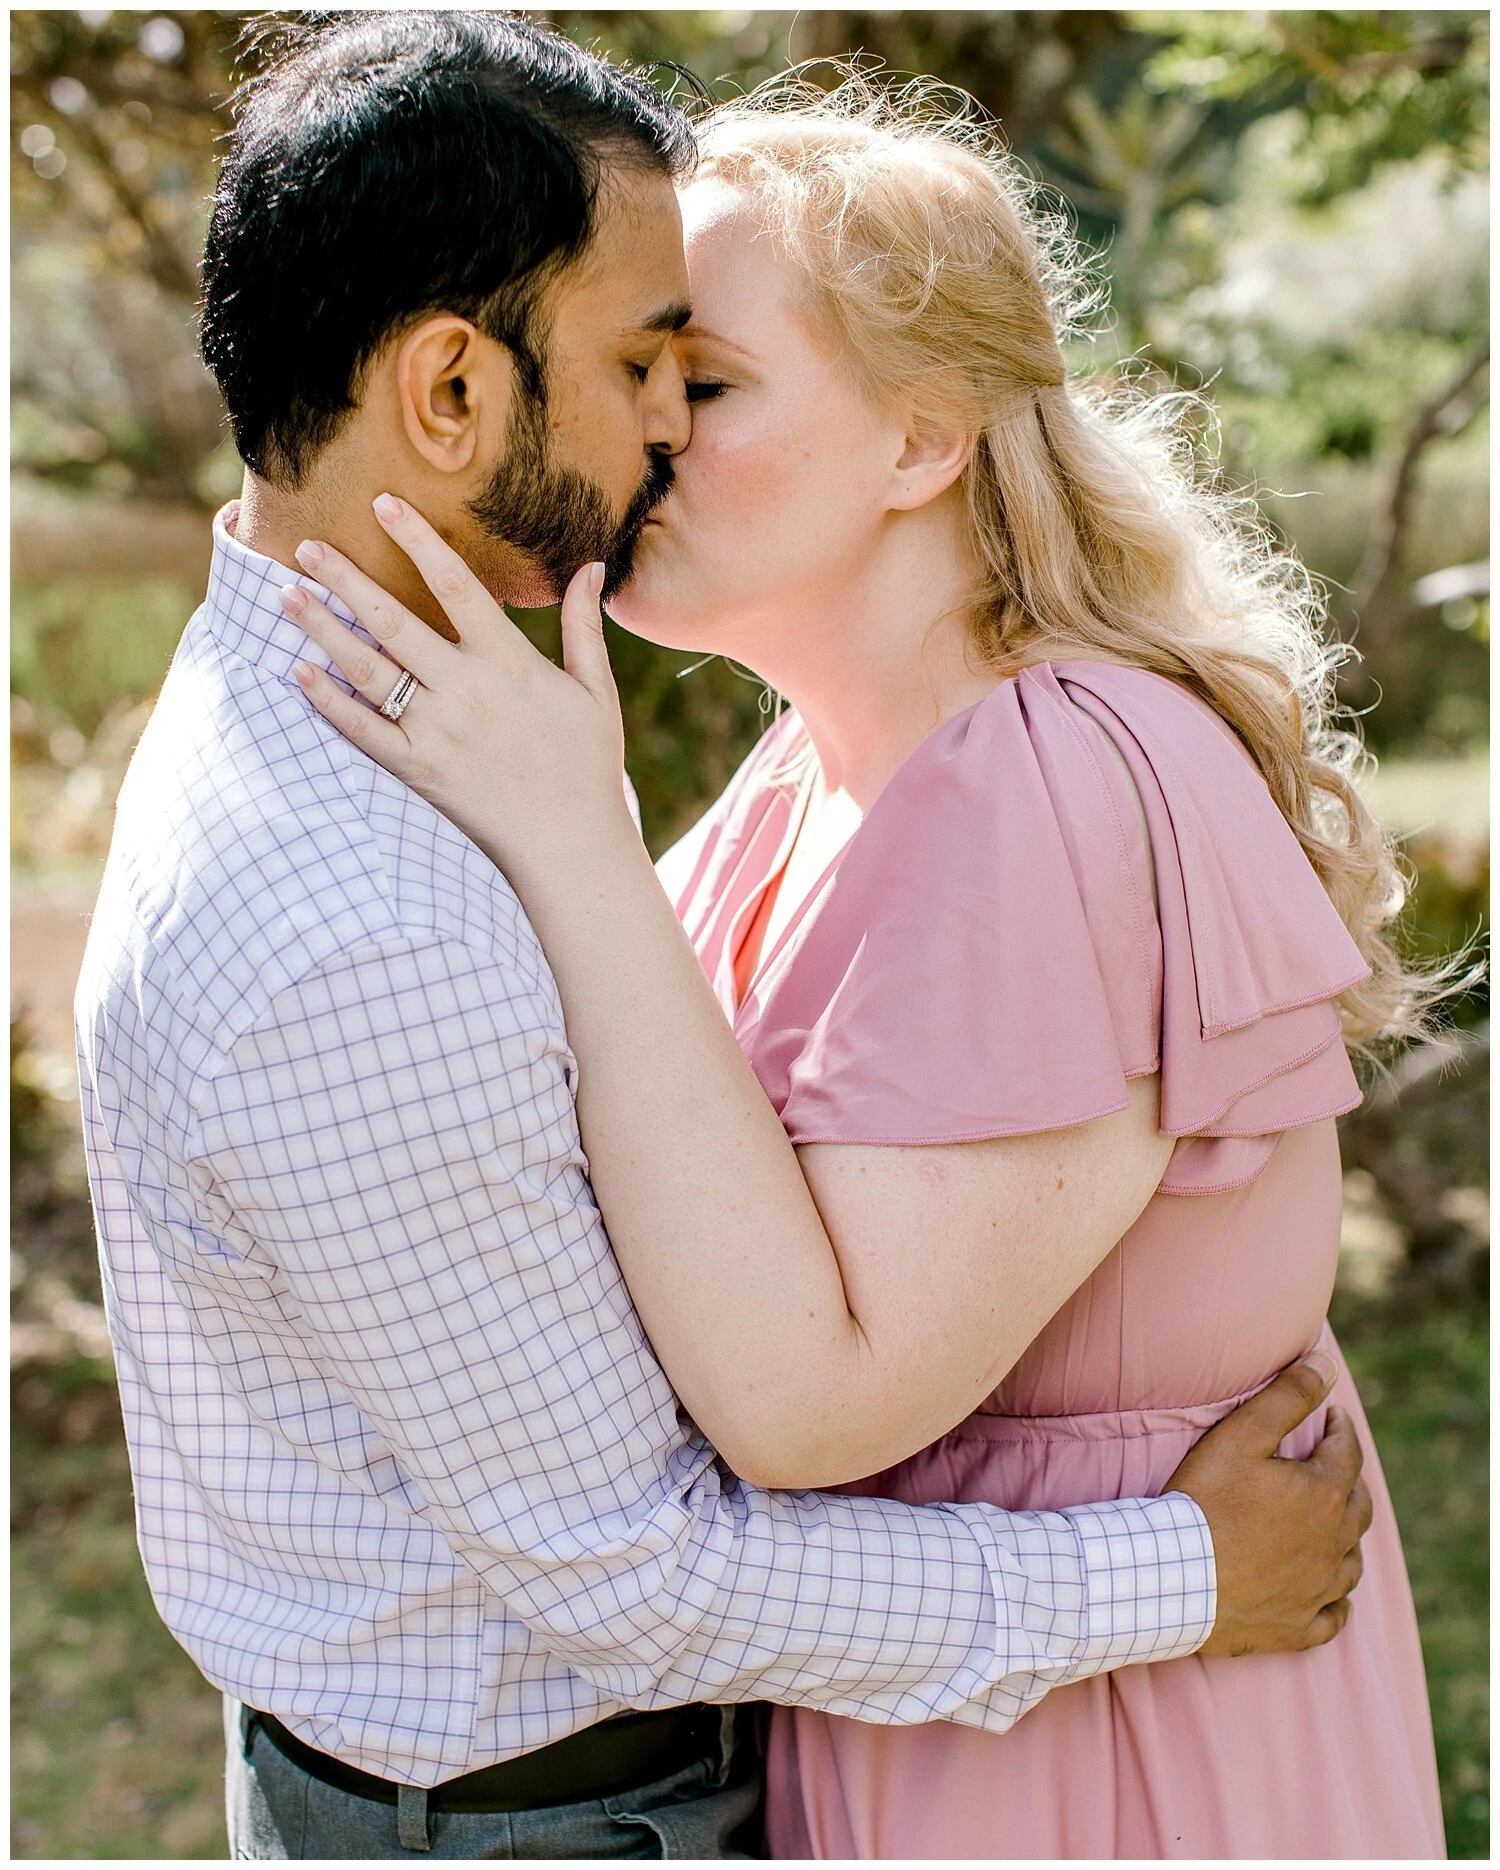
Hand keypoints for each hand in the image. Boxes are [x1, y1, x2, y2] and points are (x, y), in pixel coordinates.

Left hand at [281, 495, 635, 884]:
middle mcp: (466, 691)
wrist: (568, 845)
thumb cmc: (587, 765)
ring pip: (368, 670)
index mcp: (509, 664)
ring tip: (288, 597)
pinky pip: (362, 730)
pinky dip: (328, 701)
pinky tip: (300, 671)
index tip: (383, 505)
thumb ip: (583, 627)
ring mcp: (435, 732)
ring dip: (324, 631)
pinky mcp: (416, 770)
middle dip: (347, 580)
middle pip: (394, 622)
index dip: (418, 542)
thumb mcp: (595, 691)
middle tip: (308, 546)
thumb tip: (590, 566)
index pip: (457, 586)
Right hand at [1167, 1349, 1371, 1655]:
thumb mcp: (1241, 1435)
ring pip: (1351, 1561)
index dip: (1341, 1430)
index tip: (1333, 1418)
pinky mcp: (1298, 1627)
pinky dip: (1338, 1601)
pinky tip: (1332, 1594)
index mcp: (1325, 1497)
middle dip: (1348, 1480)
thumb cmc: (1204, 1501)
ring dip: (1347, 1538)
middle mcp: (1334, 1546)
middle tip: (1333, 1465)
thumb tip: (1326, 1364)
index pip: (1347, 1453)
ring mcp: (1318, 1591)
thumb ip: (1288, 1396)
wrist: (1175, 1578)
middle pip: (1358, 1507)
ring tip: (1332, 1524)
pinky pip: (1335, 1615)